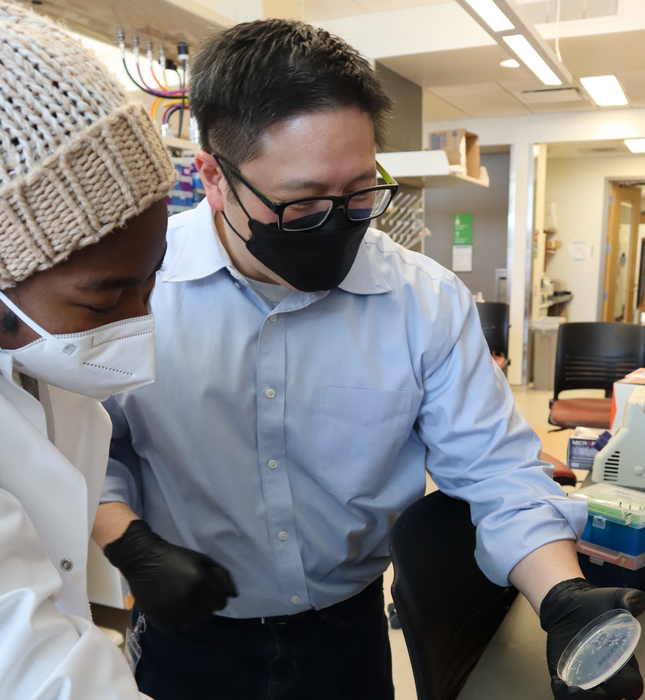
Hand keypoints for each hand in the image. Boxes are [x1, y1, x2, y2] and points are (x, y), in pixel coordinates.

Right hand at [104, 519, 237, 631]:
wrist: (144, 560)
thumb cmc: (176, 557)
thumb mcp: (202, 559)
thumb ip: (222, 576)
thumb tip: (234, 595)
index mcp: (201, 582)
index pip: (221, 602)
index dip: (218, 598)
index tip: (211, 594)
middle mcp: (189, 599)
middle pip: (209, 614)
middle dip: (207, 606)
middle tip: (198, 597)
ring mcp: (174, 611)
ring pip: (195, 623)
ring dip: (195, 614)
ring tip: (187, 602)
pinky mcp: (161, 619)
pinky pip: (179, 627)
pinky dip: (181, 620)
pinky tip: (176, 608)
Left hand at [540, 578, 644, 699]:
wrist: (568, 602)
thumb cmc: (596, 604)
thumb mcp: (615, 597)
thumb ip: (630, 599)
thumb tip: (632, 608)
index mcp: (624, 664)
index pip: (630, 686)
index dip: (622, 687)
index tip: (609, 680)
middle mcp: (607, 676)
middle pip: (609, 699)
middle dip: (598, 699)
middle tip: (580, 691)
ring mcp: (587, 678)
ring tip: (568, 690)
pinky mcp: (567, 676)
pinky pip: (566, 695)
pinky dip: (563, 696)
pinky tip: (559, 686)